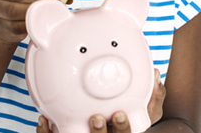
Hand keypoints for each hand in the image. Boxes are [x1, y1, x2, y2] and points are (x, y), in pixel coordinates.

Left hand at [36, 69, 165, 132]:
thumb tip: (155, 73)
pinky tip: (44, 120)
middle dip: (98, 132)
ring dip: (76, 132)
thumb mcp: (148, 107)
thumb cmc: (132, 116)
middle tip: (95, 116)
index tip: (120, 113)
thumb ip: (154, 92)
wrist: (109, 128)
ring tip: (66, 117)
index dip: (123, 127)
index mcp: (122, 132)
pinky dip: (48, 132)